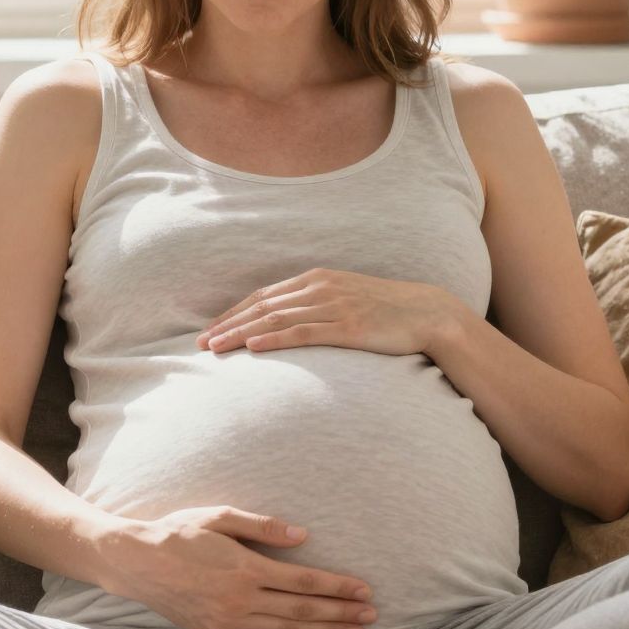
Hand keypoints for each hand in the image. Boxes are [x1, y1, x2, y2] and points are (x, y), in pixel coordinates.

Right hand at [100, 505, 378, 628]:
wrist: (136, 564)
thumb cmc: (178, 533)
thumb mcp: (218, 516)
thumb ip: (262, 526)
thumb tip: (303, 536)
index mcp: (244, 569)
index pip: (304, 581)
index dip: (338, 587)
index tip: (364, 590)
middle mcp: (240, 600)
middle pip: (303, 611)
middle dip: (340, 614)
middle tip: (371, 616)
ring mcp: (229, 623)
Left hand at [196, 268, 459, 357]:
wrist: (427, 313)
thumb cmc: (386, 311)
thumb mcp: (346, 300)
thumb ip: (317, 306)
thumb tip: (288, 323)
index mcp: (317, 279)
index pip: (264, 296)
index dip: (234, 313)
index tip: (211, 330)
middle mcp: (320, 288)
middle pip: (262, 306)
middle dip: (228, 325)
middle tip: (201, 344)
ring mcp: (333, 306)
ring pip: (276, 319)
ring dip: (241, 334)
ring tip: (216, 348)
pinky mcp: (347, 327)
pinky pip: (303, 333)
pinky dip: (274, 339)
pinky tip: (253, 348)